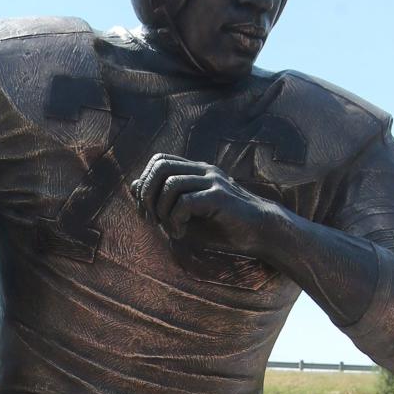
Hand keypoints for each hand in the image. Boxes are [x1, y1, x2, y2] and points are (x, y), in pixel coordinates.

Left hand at [133, 154, 273, 253]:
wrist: (260, 233)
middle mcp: (203, 170)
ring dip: (162, 211)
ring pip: (171, 184)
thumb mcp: (186, 215)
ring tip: (171, 229)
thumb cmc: (223, 227)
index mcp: (196, 170)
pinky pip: (186, 202)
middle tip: (152, 219)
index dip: (145, 184)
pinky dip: (176, 220)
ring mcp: (213, 181)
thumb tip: (134, 186)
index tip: (146, 212)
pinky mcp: (220, 197)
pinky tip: (182, 233)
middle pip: (160, 166)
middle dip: (147, 194)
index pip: (159, 161)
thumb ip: (161, 200)